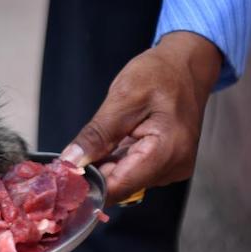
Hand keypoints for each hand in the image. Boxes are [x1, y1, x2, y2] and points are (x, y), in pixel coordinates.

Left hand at [60, 32, 221, 204]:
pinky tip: (117, 140)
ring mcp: (172, 168)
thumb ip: (96, 135)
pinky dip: (118, 160)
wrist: (186, 66)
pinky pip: (133, 171)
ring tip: (105, 136)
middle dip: (95, 173)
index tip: (64, 177)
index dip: (89, 186)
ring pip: (125, 180)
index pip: (120, 186)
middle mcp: (174, 166)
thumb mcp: (122, 98)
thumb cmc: (160, 74)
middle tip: (77, 151)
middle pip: (122, 185)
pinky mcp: (166, 165)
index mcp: (167, 150)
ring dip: (107, 165)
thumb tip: (71, 161)